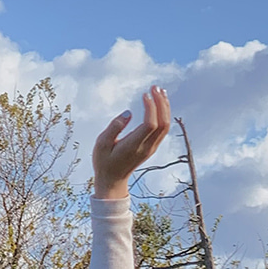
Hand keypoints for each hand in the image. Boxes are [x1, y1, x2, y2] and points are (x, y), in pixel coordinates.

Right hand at [92, 85, 171, 199]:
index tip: (145, 94)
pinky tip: (160, 104)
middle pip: (162, 124)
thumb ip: (114, 127)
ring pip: (165, 126)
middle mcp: (146, 147)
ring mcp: (151, 148)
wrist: (112, 181)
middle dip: (161, 103)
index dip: (151, 107)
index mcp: (133, 146)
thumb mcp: (102, 144)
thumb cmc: (104, 161)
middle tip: (155, 87)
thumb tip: (128, 113)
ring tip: (160, 91)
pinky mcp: (151, 147)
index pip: (150, 124)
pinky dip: (164, 114)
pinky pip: (163, 130)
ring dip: (165, 107)